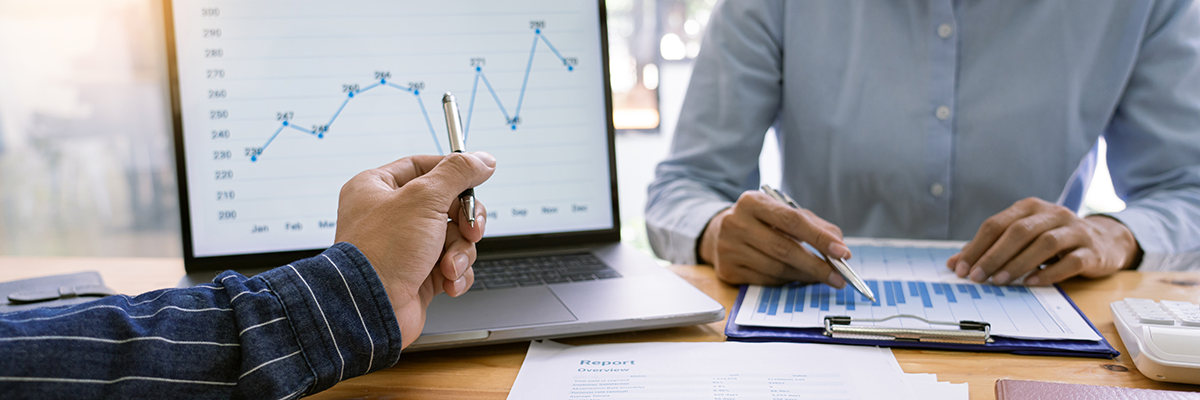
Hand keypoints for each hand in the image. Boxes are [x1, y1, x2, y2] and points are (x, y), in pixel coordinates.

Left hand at [335, 152, 495, 347]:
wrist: (371, 309)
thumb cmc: (382, 252)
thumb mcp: (424, 198)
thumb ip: (457, 173)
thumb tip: (483, 159)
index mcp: (378, 188)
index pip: (423, 166)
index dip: (452, 173)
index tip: (476, 177)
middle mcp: (390, 216)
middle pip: (447, 204)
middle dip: (464, 221)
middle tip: (471, 230)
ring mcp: (404, 247)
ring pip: (454, 237)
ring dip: (460, 252)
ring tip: (448, 266)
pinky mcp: (418, 274)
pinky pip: (451, 265)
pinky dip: (455, 274)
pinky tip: (447, 281)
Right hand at [698, 190, 849, 285]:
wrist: (719, 232)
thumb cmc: (761, 222)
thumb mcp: (785, 213)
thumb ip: (815, 226)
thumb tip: (840, 247)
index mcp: (753, 202)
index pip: (792, 220)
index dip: (819, 238)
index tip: (842, 253)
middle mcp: (735, 222)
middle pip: (784, 248)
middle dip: (817, 265)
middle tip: (838, 276)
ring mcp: (728, 248)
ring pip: (776, 268)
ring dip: (804, 276)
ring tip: (821, 277)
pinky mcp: (727, 269)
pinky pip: (766, 280)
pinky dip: (786, 281)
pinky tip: (796, 276)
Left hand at [947, 197, 1141, 285]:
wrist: (1104, 242)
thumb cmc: (1053, 240)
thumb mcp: (1022, 238)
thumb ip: (990, 248)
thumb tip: (954, 264)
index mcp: (1030, 208)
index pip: (996, 224)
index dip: (977, 246)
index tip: (961, 268)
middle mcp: (1052, 214)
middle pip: (1018, 231)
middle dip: (994, 255)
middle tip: (977, 277)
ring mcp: (1074, 231)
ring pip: (1044, 243)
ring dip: (1018, 263)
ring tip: (1000, 281)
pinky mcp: (1092, 251)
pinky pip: (1069, 261)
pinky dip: (1048, 273)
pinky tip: (1030, 283)